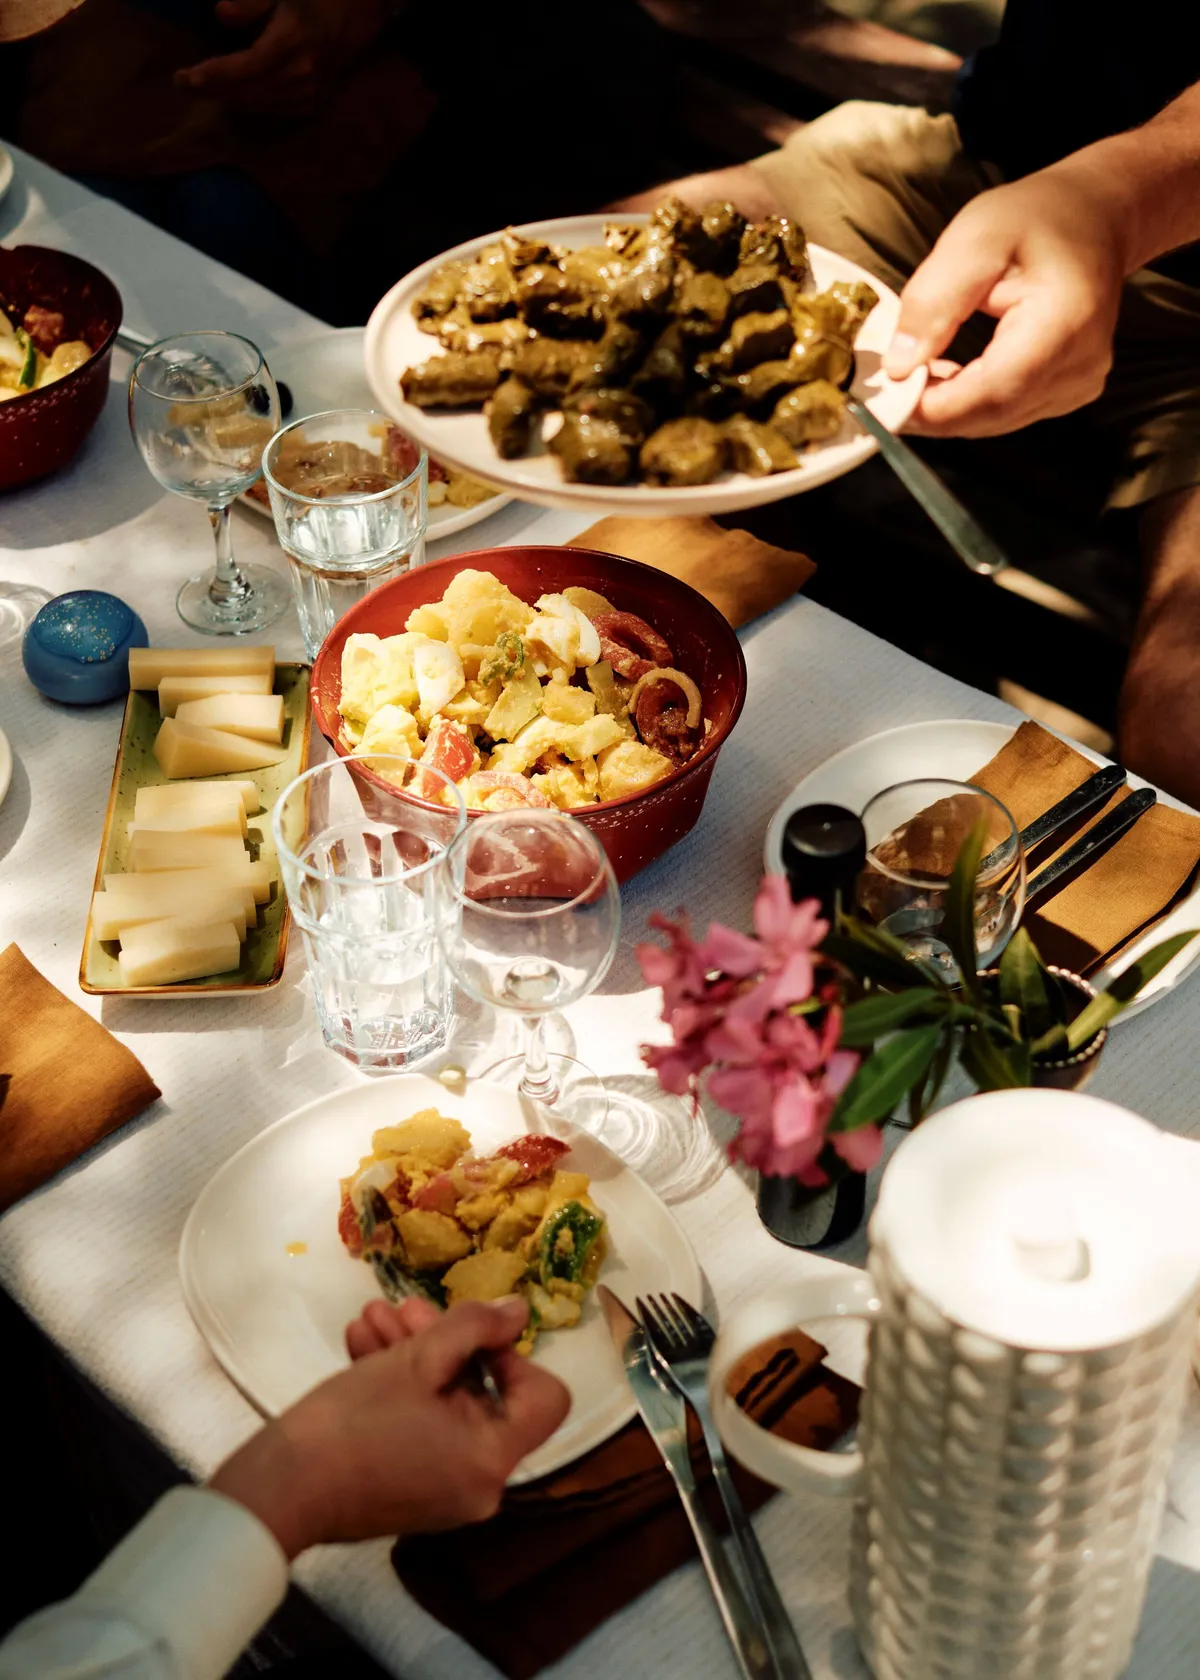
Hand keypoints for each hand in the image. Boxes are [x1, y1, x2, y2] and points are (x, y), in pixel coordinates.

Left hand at [176, 0, 391, 115]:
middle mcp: (302, 72)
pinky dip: (248, 103)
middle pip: (248, 89)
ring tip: (199, 87)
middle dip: (212, 88)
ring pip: (258, 103)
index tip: (188, 76)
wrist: (350, 20)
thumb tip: (220, 13)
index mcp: (293, 40)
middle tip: (181, 81)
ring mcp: (308, 93)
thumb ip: (250, 3)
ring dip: (226, 97)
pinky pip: (272, 109)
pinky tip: (229, 95)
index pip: (249, 65)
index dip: (218, 74)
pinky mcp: (311, 104)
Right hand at [210, 1297, 569, 1557]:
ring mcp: (444, 1492)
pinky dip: (399, 1389)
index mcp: (493, 1458)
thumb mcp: (419, 1358)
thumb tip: (517, 1311)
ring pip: (447, 1407)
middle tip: (405, 1307)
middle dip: (445, 1342)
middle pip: (487, 1396)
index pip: (546, 1398)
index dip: (515, 1354)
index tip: (473, 1332)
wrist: (279, 1489)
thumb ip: (475, 1327)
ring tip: (372, 1317)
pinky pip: (423, 1430)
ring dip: (414, 1356)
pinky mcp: (410, 1489)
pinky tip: (360, 1346)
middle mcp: (480, 1484)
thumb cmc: (355, 1420)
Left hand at [884, 166, 1127, 437]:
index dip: (932, 407)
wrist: (1092, 217)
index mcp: (1064, 324)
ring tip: (910, 375)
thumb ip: (934, 301)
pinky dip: (967, 404)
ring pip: (994, 421)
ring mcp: (1078, 385)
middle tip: (883, 390)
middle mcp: (1080, 366)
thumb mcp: (974, 238)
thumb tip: (897, 366)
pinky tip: (942, 376)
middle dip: (931, 411)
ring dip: (946, 409)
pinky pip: (1005, 413)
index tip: (882, 399)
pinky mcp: (1069, 393)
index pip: (990, 392)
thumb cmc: (1036, 217)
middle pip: (990, 415)